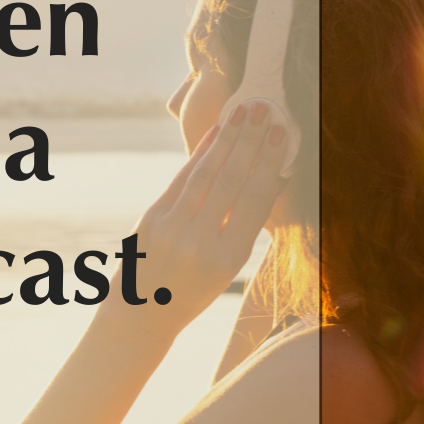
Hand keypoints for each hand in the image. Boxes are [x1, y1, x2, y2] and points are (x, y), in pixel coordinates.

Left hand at [107, 102, 289, 333]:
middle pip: (230, 181)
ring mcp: (171, 229)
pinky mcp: (150, 219)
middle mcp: (199, 243)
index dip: (269, 164)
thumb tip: (275, 178)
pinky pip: (181, 179)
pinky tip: (216, 132)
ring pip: (204, 175)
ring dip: (227, 139)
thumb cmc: (193, 290)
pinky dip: (200, 153)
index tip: (282, 135)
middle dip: (250, 141)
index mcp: (227, 259)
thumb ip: (245, 225)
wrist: (141, 314)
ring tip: (244, 111)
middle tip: (265, 110)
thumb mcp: (227, 268)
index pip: (254, 201)